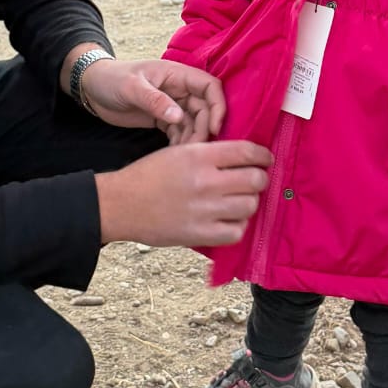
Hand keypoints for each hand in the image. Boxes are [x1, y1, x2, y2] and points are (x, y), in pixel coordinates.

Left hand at [78, 57, 225, 142]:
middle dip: (204, 129)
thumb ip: (155, 100)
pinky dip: (181, 143)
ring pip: (194, 123)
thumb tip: (179, 117)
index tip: (214, 127)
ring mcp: (172, 104)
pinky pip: (180, 131)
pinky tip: (175, 155)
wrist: (91, 88)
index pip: (209, 86)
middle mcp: (179, 89)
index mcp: (176, 75)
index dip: (218, 105)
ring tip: (184, 155)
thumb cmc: (111, 79)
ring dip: (193, 139)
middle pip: (204, 109)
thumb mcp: (131, 87)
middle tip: (195, 149)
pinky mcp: (163, 118)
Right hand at [96, 139, 273, 247]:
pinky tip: (228, 220)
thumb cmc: (147, 176)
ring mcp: (205, 210)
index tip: (266, 159)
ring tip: (238, 201)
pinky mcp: (200, 234)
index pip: (247, 153)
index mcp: (199, 156)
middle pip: (255, 180)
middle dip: (259, 180)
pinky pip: (237, 231)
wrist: (121, 205)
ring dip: (248, 203)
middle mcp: (206, 182)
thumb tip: (242, 157)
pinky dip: (237, 226)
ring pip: (250, 206)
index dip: (263, 156)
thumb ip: (210, 154)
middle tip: (253, 181)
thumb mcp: (178, 152)